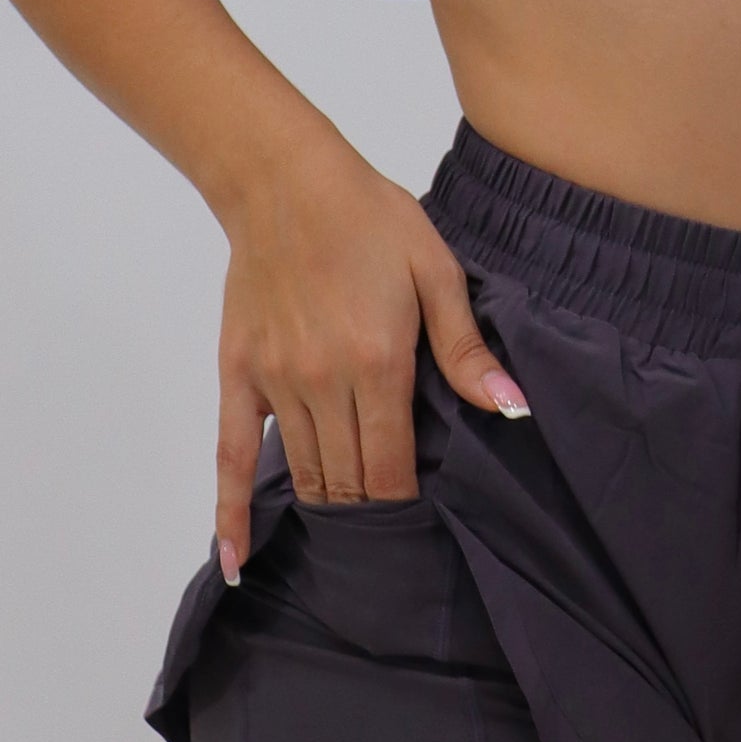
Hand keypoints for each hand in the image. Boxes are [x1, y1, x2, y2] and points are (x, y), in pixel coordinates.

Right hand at [211, 131, 526, 583]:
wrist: (286, 180)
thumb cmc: (372, 218)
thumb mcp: (436, 270)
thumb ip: (465, 349)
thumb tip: (510, 408)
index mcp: (379, 363)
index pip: (391, 468)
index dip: (406, 504)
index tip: (422, 522)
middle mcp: (324, 383)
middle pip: (348, 481)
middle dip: (372, 514)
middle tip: (391, 538)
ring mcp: (276, 383)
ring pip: (305, 474)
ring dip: (328, 507)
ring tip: (350, 537)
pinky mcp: (238, 375)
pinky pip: (229, 457)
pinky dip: (231, 515)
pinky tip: (236, 561)